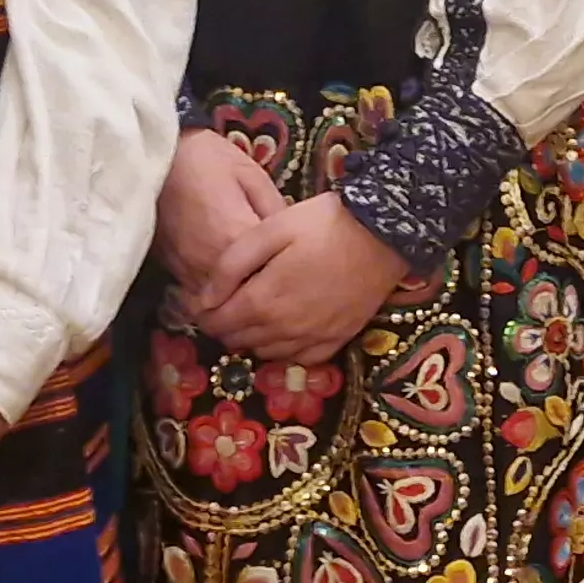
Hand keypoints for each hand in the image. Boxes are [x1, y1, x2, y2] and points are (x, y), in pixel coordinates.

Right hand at [157, 128, 285, 295]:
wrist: (154, 159)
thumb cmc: (206, 160)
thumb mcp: (251, 174)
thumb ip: (275, 210)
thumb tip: (297, 238)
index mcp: (237, 237)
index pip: (274, 273)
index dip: (293, 274)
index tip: (304, 270)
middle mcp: (212, 264)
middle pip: (249, 295)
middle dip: (269, 293)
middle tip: (287, 284)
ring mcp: (191, 273)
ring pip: (224, 303)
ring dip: (242, 299)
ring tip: (262, 287)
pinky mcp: (175, 275)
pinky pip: (203, 299)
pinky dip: (219, 298)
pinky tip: (232, 285)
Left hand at [190, 192, 408, 367]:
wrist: (384, 233)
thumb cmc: (323, 224)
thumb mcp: (271, 229)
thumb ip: (231, 265)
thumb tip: (204, 300)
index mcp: (264, 302)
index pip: (219, 322)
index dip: (203, 314)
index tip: (199, 301)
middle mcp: (286, 329)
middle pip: (240, 340)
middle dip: (225, 326)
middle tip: (225, 304)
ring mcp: (314, 338)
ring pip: (267, 353)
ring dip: (253, 338)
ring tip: (254, 313)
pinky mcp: (338, 339)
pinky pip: (301, 359)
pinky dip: (285, 349)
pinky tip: (285, 330)